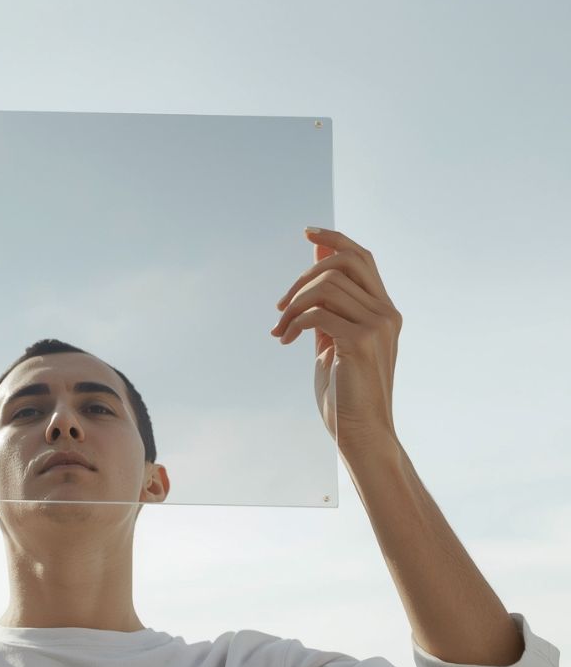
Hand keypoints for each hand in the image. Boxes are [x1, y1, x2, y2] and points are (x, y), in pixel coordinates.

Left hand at [270, 227, 401, 454]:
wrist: (361, 433)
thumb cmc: (345, 390)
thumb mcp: (332, 338)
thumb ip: (326, 303)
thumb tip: (316, 265)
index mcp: (383, 310)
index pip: (362, 257)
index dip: (336, 239)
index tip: (308, 233)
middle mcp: (387, 313)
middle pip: (343, 262)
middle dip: (303, 277)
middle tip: (280, 306)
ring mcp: (378, 326)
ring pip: (325, 288)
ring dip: (291, 307)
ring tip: (280, 331)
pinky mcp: (361, 342)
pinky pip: (317, 313)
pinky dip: (293, 323)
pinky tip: (285, 341)